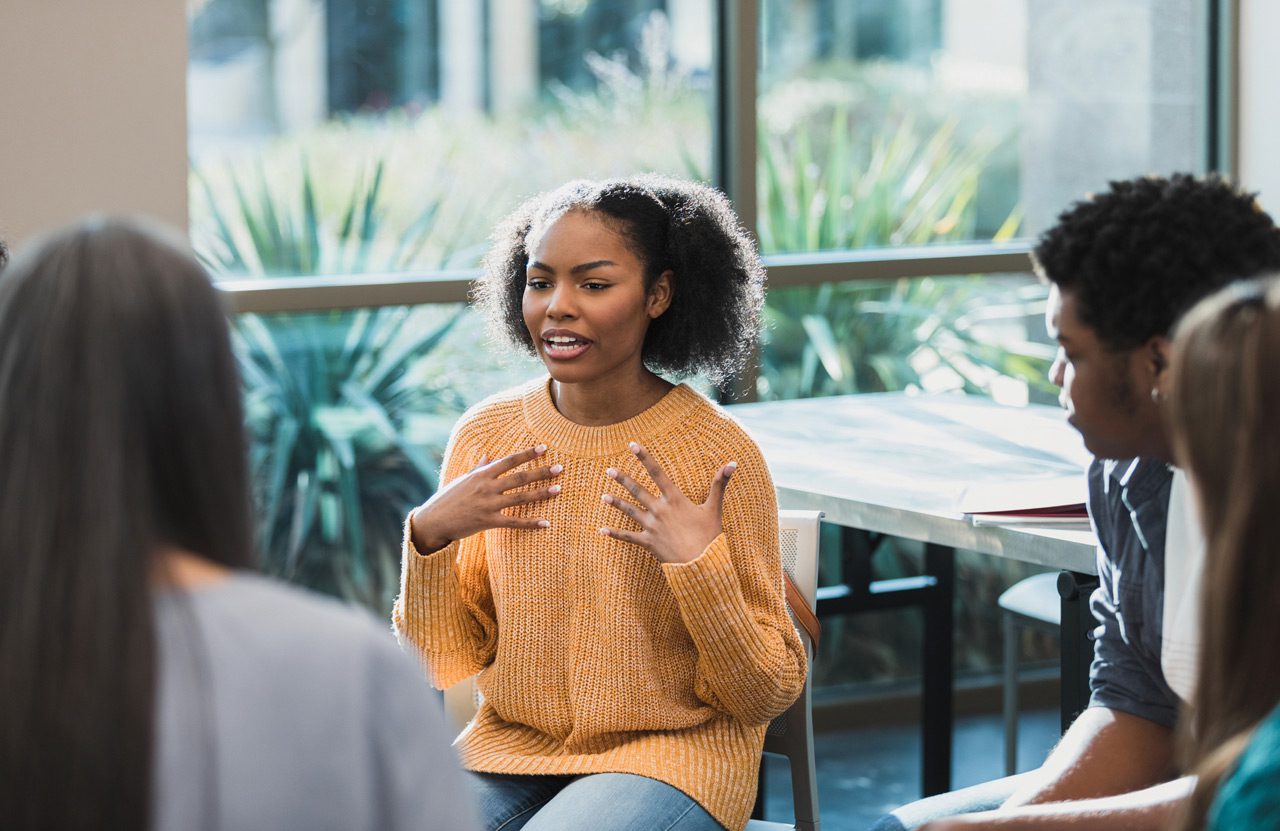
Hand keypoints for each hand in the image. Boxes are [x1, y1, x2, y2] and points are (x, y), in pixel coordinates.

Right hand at [410, 445, 561, 552]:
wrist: (433, 521)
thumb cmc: (448, 498)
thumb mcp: (463, 480)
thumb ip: (479, 468)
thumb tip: (488, 456)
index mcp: (482, 474)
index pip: (509, 460)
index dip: (527, 454)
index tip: (544, 448)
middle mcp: (487, 487)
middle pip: (519, 477)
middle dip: (541, 472)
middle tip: (560, 468)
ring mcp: (488, 505)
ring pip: (520, 497)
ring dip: (541, 493)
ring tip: (558, 489)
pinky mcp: (488, 522)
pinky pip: (514, 522)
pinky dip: (531, 522)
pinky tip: (546, 522)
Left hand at [599, 441, 735, 563]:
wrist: (701, 566)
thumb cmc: (710, 537)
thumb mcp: (715, 508)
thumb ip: (720, 484)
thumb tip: (733, 463)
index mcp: (675, 499)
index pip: (657, 473)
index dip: (645, 457)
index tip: (632, 444)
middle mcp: (660, 510)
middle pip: (638, 491)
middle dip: (623, 479)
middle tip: (609, 470)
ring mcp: (652, 527)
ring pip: (630, 511)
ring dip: (616, 503)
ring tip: (603, 496)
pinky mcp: (648, 543)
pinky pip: (628, 537)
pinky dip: (615, 534)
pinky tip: (602, 530)